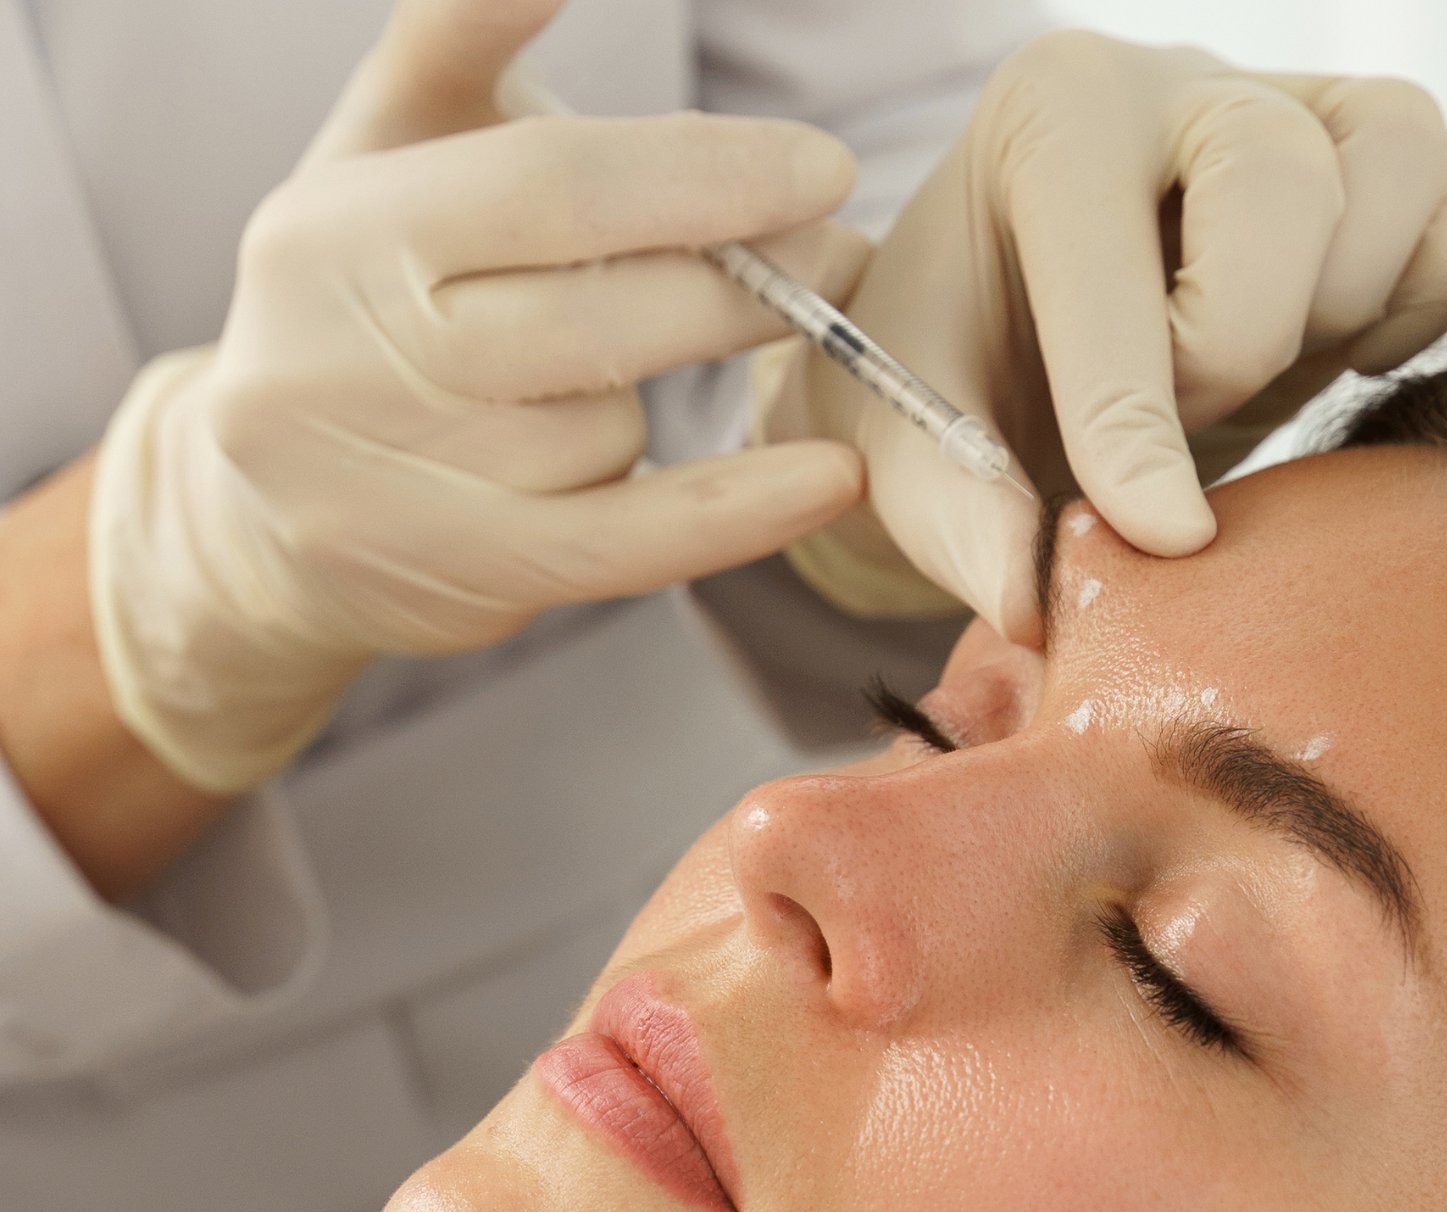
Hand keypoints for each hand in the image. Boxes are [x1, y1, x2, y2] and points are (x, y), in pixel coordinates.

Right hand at [90, 0, 870, 796]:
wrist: (260, 511)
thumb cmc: (365, 297)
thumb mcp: (388, 151)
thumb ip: (463, 34)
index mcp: (341, 228)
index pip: (551, 188)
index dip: (700, 176)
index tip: (821, 169)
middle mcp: (355, 356)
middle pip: (598, 317)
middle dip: (742, 284)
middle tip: (840, 257)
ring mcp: (402, 480)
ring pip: (609, 429)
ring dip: (667, 397)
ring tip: (655, 367)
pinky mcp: (464, 576)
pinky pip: (631, 543)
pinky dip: (740, 510)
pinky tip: (827, 478)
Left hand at [778, 31, 1446, 642]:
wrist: (1025, 358)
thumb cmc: (964, 393)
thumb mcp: (915, 458)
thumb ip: (960, 523)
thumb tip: (1033, 603)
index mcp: (1050, 119)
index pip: (1113, 256)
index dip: (1135, 423)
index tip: (1160, 541)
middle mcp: (1185, 87)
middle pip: (1285, 181)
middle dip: (1238, 347)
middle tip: (1185, 417)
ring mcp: (1302, 109)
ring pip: (1405, 158)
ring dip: (1351, 304)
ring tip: (1266, 373)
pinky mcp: (1385, 175)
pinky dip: (1431, 299)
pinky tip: (1340, 357)